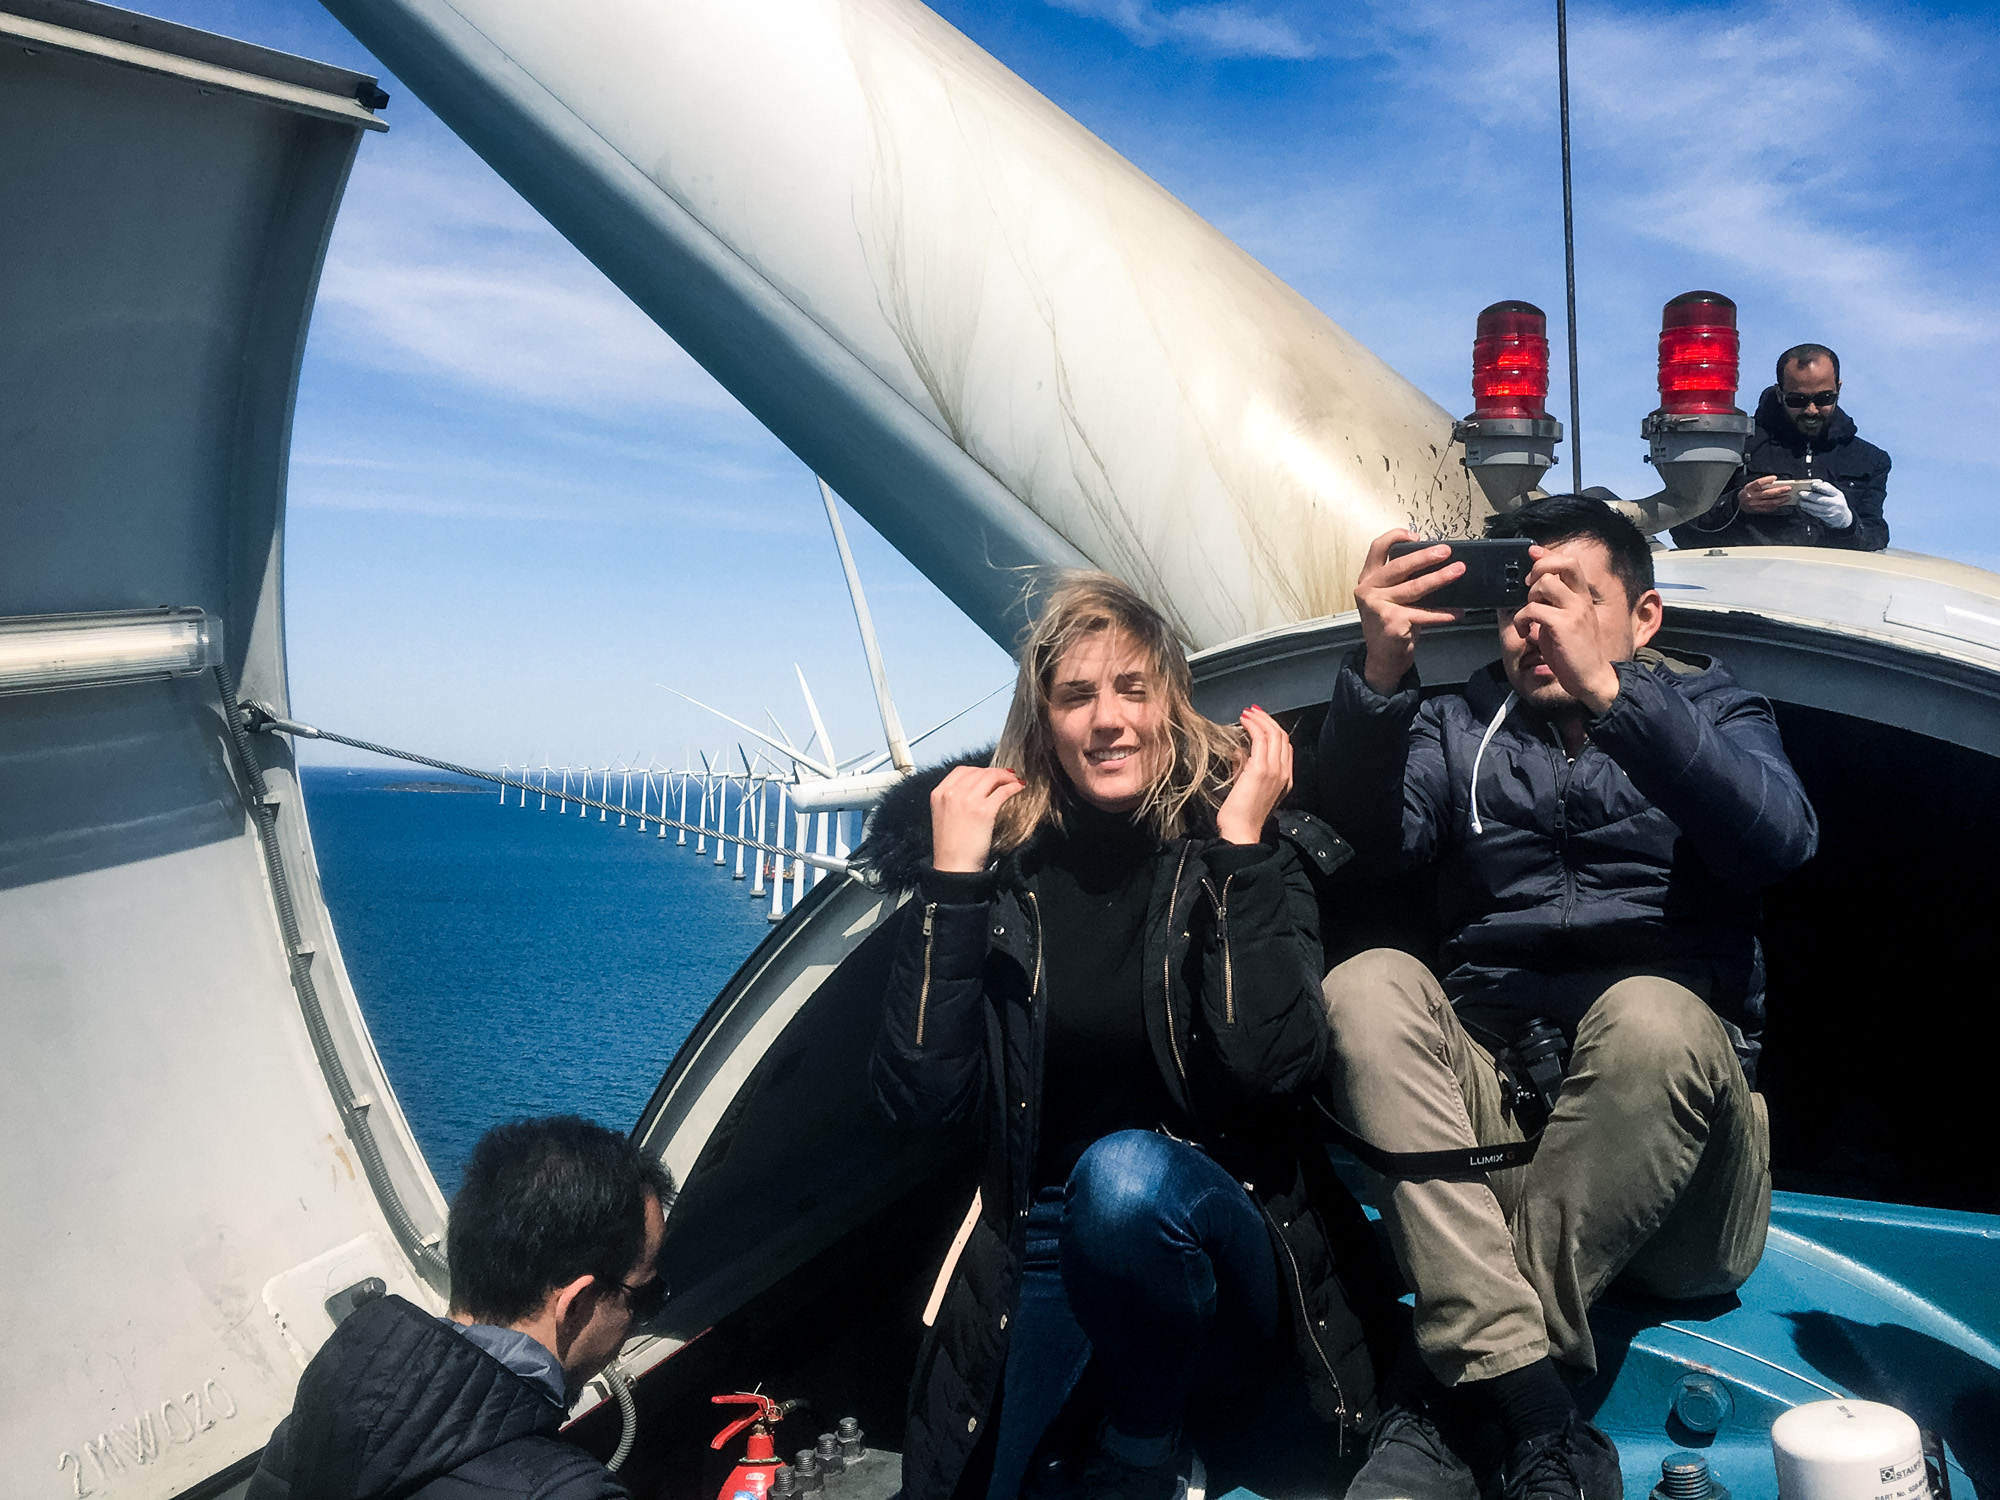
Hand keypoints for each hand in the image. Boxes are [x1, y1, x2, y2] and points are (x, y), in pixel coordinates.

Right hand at [930, 765, 1023, 872]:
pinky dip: (1013, 787)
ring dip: (1007, 777)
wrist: (953, 866)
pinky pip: (1003, 791)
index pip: (961, 770)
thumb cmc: (950, 846)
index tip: (989, 773)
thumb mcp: (943, 815)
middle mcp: (952, 793)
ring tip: (1015, 781)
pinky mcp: (984, 810)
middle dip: (996, 772)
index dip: (979, 770)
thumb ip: (953, 799)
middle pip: (979, 772)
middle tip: (1007, 776)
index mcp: (939, 793)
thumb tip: (976, 789)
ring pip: (992, 777)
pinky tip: (1019, 789)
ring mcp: (968, 800)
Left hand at [1215, 706, 1292, 845]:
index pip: (1286, 746)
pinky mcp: (1261, 769)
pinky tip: (1243, 720)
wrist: (1241, 831)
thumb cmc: (1240, 814)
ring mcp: (1275, 770)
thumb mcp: (1247, 785)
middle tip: (1252, 711)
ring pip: (1274, 734)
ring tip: (1247, 713)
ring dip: (1259, 719)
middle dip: (1267, 720)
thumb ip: (1246, 767)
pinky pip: (1261, 738)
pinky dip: (1253, 725)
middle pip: (1282, 736)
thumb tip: (1238, 750)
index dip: (1273, 729)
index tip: (1259, 720)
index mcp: (1285, 779)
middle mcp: (1284, 773)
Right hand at [1355, 529, 1463, 693]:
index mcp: (1368, 579)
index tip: (1415, 535)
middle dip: (1426, 556)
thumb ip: (1402, 581)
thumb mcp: (1389, 598)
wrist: (1382, 658)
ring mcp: (1378, 606)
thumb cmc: (1391, 624)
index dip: (1395, 537)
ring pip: (1414, 588)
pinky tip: (1457, 612)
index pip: (1377, 549)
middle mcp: (1368, 590)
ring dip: (1440, 579)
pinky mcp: (1392, 622)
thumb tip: (1436, 563)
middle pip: (1399, 566)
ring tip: (1458, 571)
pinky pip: (1424, 614)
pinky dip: (1443, 614)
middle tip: (1446, 551)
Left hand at [1511, 547, 1622, 713]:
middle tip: (1529, 588)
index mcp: (1582, 598)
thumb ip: (1555, 604)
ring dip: (1529, 598)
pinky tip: (1523, 631)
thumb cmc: (1575, 653)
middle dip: (1539, 568)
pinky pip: (1533, 609)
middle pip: (1562, 564)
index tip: (1533, 552)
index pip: (1570, 563)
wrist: (1591, 678)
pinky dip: (1520, 619)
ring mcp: (1574, 611)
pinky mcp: (1563, 625)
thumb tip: (1534, 589)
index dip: (1549, 554)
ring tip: (1529, 616)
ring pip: (1545, 584)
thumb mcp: (1566, 622)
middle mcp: (1581, 600)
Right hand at [1737, 475, 1794, 514]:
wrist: (1738, 503)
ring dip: (1780, 499)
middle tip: (1788, 489)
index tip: (1775, 478)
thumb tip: (1775, 483)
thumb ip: (1761, 484)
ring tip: (1787, 497)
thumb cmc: (1747, 492)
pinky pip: (1767, 508)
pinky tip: (1780, 503)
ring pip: (1770, 502)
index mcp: (1749, 488)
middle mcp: (1752, 496)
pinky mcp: (1756, 509)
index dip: (1767, 480)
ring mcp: (1754, 503)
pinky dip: (1775, 506)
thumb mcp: (1751, 486)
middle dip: (1780, 491)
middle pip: (1767, 493)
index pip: (1758, 483)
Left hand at [1797, 480, 1850, 528]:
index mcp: (1837, 494)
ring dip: (1806, 504)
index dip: (1821, 487)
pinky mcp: (1826, 517)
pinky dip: (1808, 510)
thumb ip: (1827, 489)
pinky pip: (1815, 513)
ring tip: (1800, 501)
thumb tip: (1815, 484)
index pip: (1829, 490)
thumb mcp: (1836, 493)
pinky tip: (1803, 507)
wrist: (1843, 516)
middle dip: (1809, 496)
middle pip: (1820, 499)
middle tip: (1801, 493)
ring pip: (1816, 507)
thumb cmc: (1836, 502)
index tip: (1813, 484)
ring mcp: (1831, 511)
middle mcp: (1835, 502)